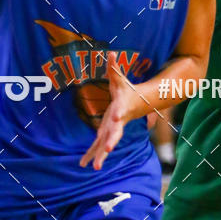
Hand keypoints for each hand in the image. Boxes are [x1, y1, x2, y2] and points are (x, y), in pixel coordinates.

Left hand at [80, 51, 138, 170]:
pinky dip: (92, 154)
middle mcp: (118, 122)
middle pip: (115, 133)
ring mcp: (113, 129)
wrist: (137, 104)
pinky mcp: (107, 133)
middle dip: (110, 142)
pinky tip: (83, 164)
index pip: (120, 112)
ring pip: (106, 144)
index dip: (118, 115)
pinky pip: (98, 145)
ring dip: (100, 156)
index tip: (115, 117)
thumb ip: (114, 67)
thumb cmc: (126, 90)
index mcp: (121, 108)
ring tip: (93, 168)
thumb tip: (110, 52)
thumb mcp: (120, 78)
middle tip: (106, 151)